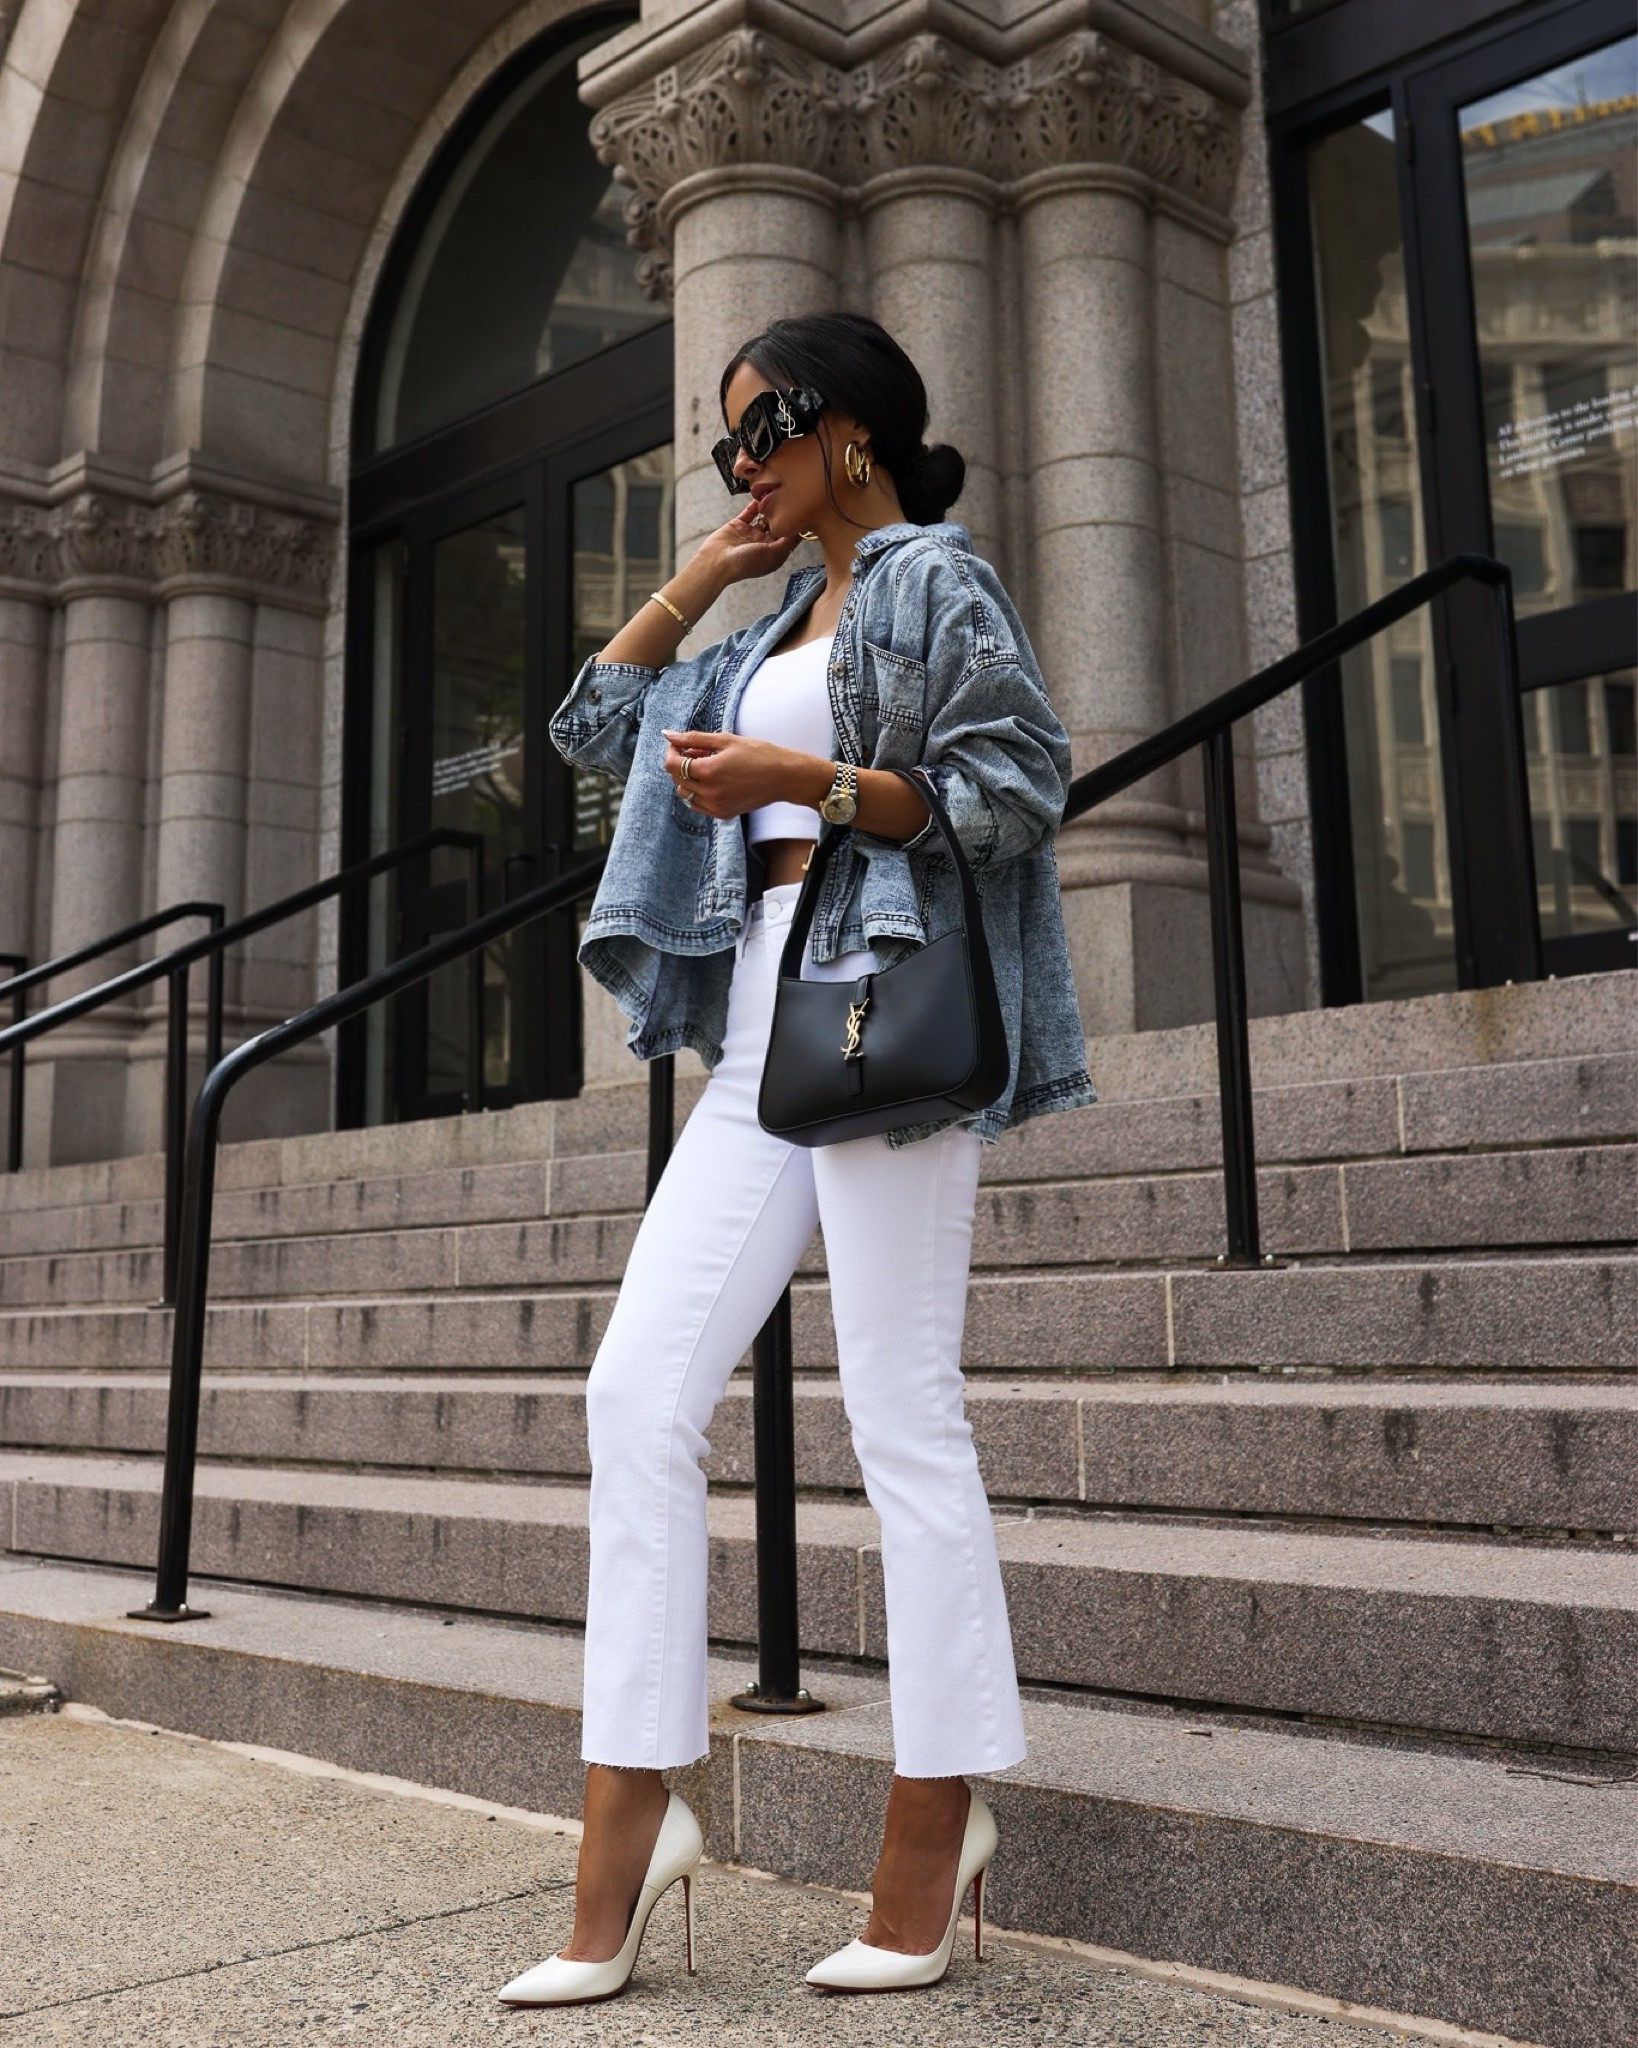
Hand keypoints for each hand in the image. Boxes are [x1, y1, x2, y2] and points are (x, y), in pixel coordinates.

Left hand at [661, 730, 822, 818]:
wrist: (784, 776)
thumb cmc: (758, 753)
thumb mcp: (725, 740)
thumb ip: (693, 738)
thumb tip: (666, 734)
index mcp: (709, 771)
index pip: (671, 765)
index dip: (671, 751)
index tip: (680, 744)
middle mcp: (710, 793)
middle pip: (676, 778)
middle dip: (680, 763)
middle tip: (698, 751)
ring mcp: (716, 806)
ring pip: (684, 793)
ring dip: (688, 778)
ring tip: (708, 766)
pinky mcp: (723, 814)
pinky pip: (697, 804)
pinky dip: (698, 792)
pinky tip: (714, 780)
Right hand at [689, 501, 801, 591]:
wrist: (717, 562)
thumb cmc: (746, 563)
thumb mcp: (773, 554)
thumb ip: (788, 542)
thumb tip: (800, 530)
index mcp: (773, 554)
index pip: (789, 539)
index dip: (796, 527)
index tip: (804, 513)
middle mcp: (763, 544)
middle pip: (778, 526)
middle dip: (784, 515)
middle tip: (792, 500)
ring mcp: (750, 534)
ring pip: (764, 518)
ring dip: (770, 508)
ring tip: (778, 496)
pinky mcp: (738, 525)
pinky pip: (749, 512)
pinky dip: (755, 504)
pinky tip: (761, 495)